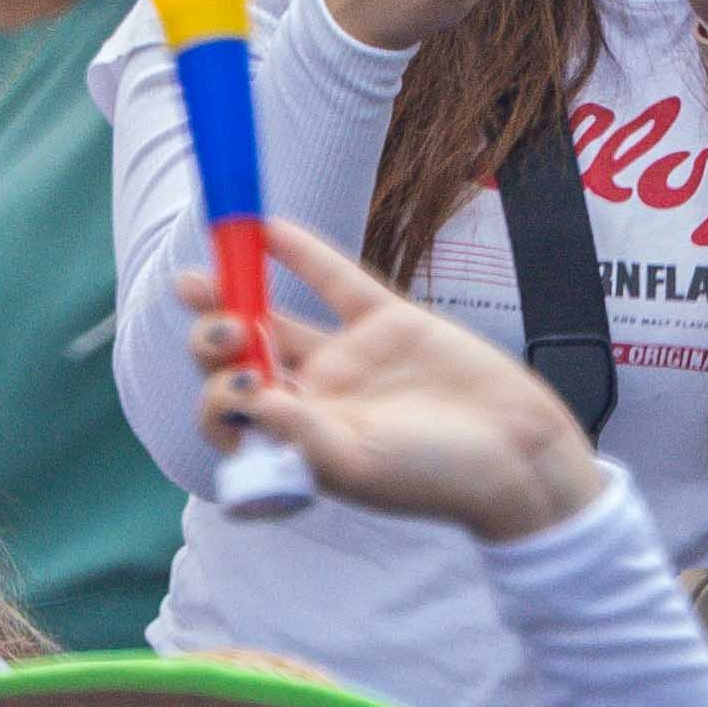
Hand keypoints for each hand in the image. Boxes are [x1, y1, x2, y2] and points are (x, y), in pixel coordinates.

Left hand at [190, 216, 607, 541]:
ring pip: (276, 320)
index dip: (220, 397)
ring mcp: (350, 358)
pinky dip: (301, 254)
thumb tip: (245, 397)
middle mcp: (317, 398)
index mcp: (301, 440)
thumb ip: (299, 430)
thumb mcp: (358, 464)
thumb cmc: (435, 478)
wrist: (516, 455)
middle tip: (217, 327)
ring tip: (190, 281)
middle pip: (245, 360)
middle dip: (215, 343)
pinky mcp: (387, 324)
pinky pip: (334, 282)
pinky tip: (267, 228)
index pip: (237, 415)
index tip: (241, 385)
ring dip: (233, 296)